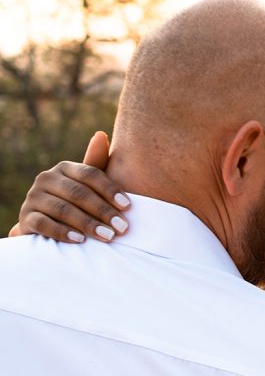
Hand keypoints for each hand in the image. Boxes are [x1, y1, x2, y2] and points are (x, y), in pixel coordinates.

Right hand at [9, 131, 129, 242]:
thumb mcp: (88, 185)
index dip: (110, 189)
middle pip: (78, 193)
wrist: (48, 225)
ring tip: (108, 237)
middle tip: (122, 228)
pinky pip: (44, 224)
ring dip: (88, 224)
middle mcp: (46, 178)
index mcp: (65, 168)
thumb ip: (97, 164)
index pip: (90, 174)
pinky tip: (80, 240)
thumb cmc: (77, 202)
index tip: (128, 206)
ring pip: (63, 209)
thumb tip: (100, 134)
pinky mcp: (26, 217)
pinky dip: (63, 232)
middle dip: (103, 211)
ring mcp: (34, 197)